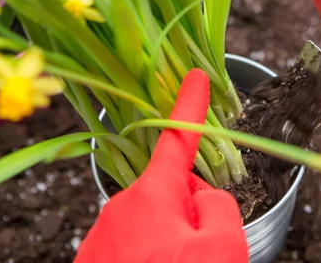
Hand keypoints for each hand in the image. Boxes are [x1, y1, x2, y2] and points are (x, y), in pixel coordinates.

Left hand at [75, 69, 247, 262]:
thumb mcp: (221, 247)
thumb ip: (220, 208)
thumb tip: (202, 199)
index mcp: (150, 193)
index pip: (178, 136)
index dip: (190, 104)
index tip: (196, 76)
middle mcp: (122, 205)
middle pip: (174, 190)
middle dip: (195, 210)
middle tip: (204, 251)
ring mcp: (107, 233)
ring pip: (158, 222)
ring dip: (176, 240)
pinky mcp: (99, 256)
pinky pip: (140, 244)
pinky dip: (157, 255)